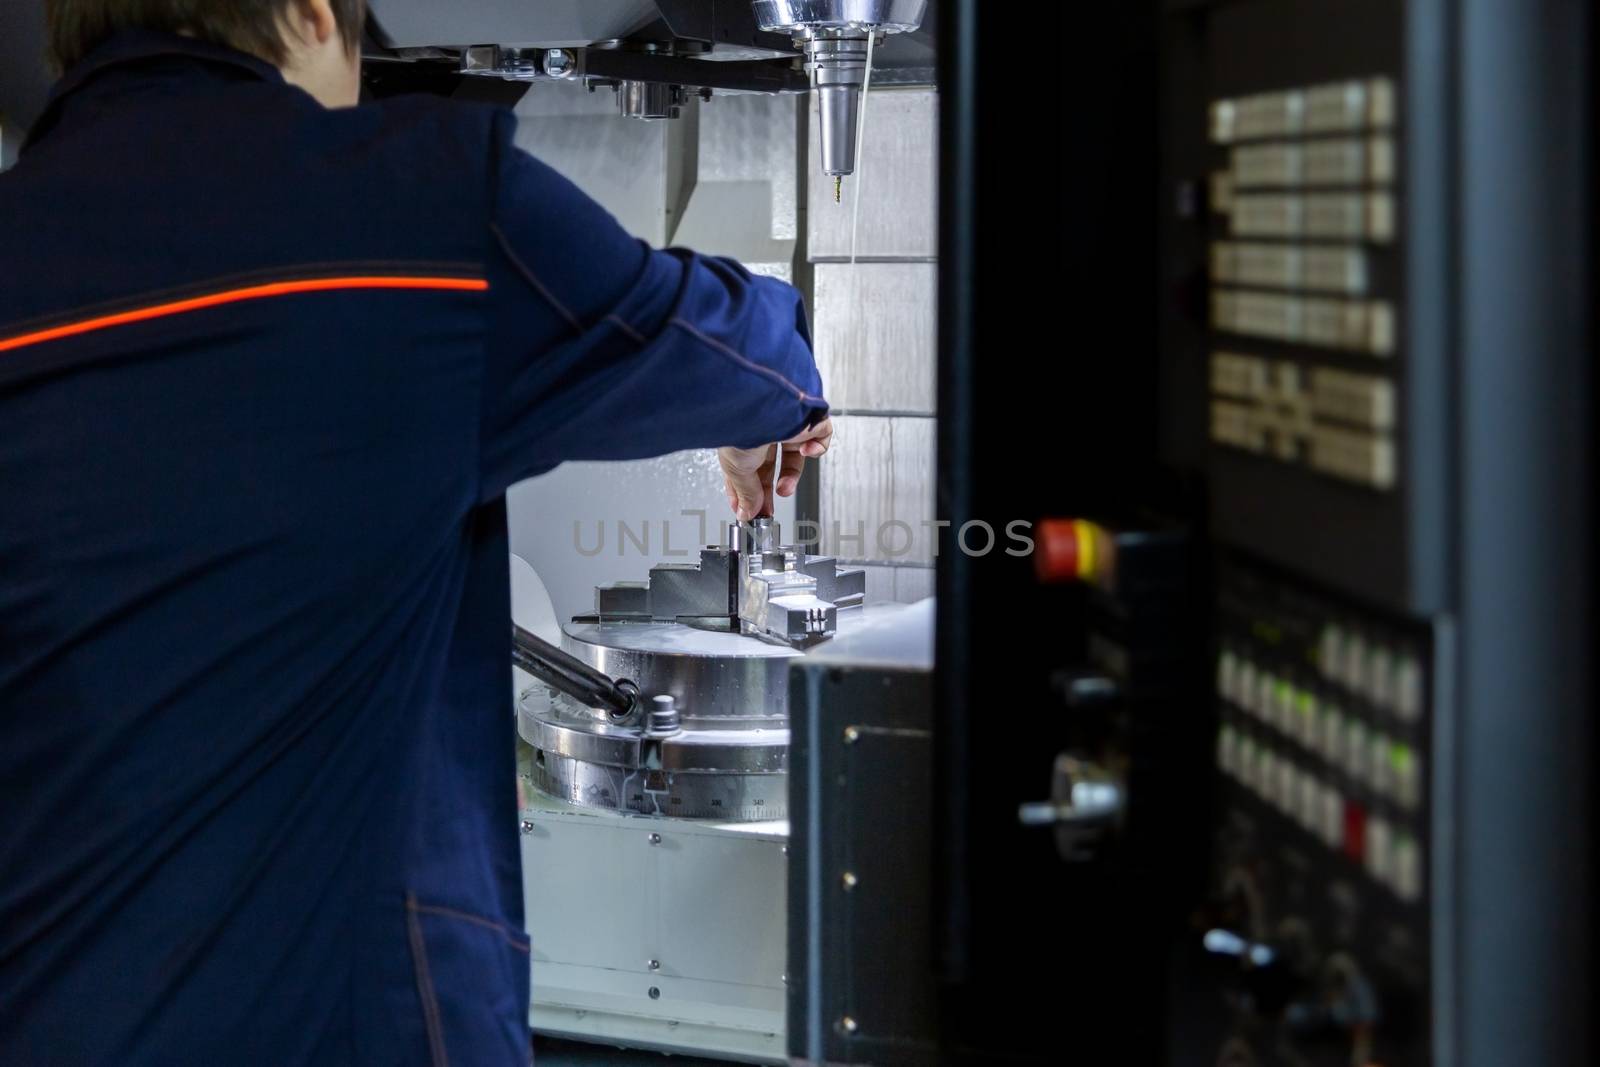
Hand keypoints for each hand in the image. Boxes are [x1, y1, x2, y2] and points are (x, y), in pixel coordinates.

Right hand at [719, 417, 833, 520]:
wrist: (760, 406)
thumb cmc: (741, 428)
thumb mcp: (737, 470)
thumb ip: (746, 493)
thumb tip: (747, 511)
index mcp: (742, 437)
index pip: (746, 467)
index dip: (747, 490)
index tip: (747, 509)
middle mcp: (763, 429)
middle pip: (771, 465)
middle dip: (768, 490)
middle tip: (766, 509)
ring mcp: (787, 423)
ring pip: (796, 454)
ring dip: (791, 476)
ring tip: (784, 489)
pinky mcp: (809, 418)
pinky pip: (821, 435)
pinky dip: (817, 448)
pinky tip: (806, 450)